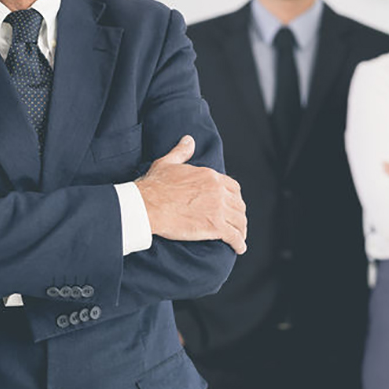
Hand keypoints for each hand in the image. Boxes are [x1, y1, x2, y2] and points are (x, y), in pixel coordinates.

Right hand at [136, 135, 247, 253]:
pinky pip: (235, 236)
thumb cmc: (154, 185)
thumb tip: (188, 140)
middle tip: (237, 223)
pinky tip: (239, 248)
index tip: (232, 205)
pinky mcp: (215, 227)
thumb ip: (181, 152)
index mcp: (210, 176)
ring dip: (242, 230)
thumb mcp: (168, 163)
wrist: (147, 205)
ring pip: (239, 220)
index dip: (234, 197)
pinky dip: (239, 243)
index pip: (233, 187)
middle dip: (239, 214)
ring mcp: (219, 209)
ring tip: (240, 237)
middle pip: (238, 204)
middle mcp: (219, 191)